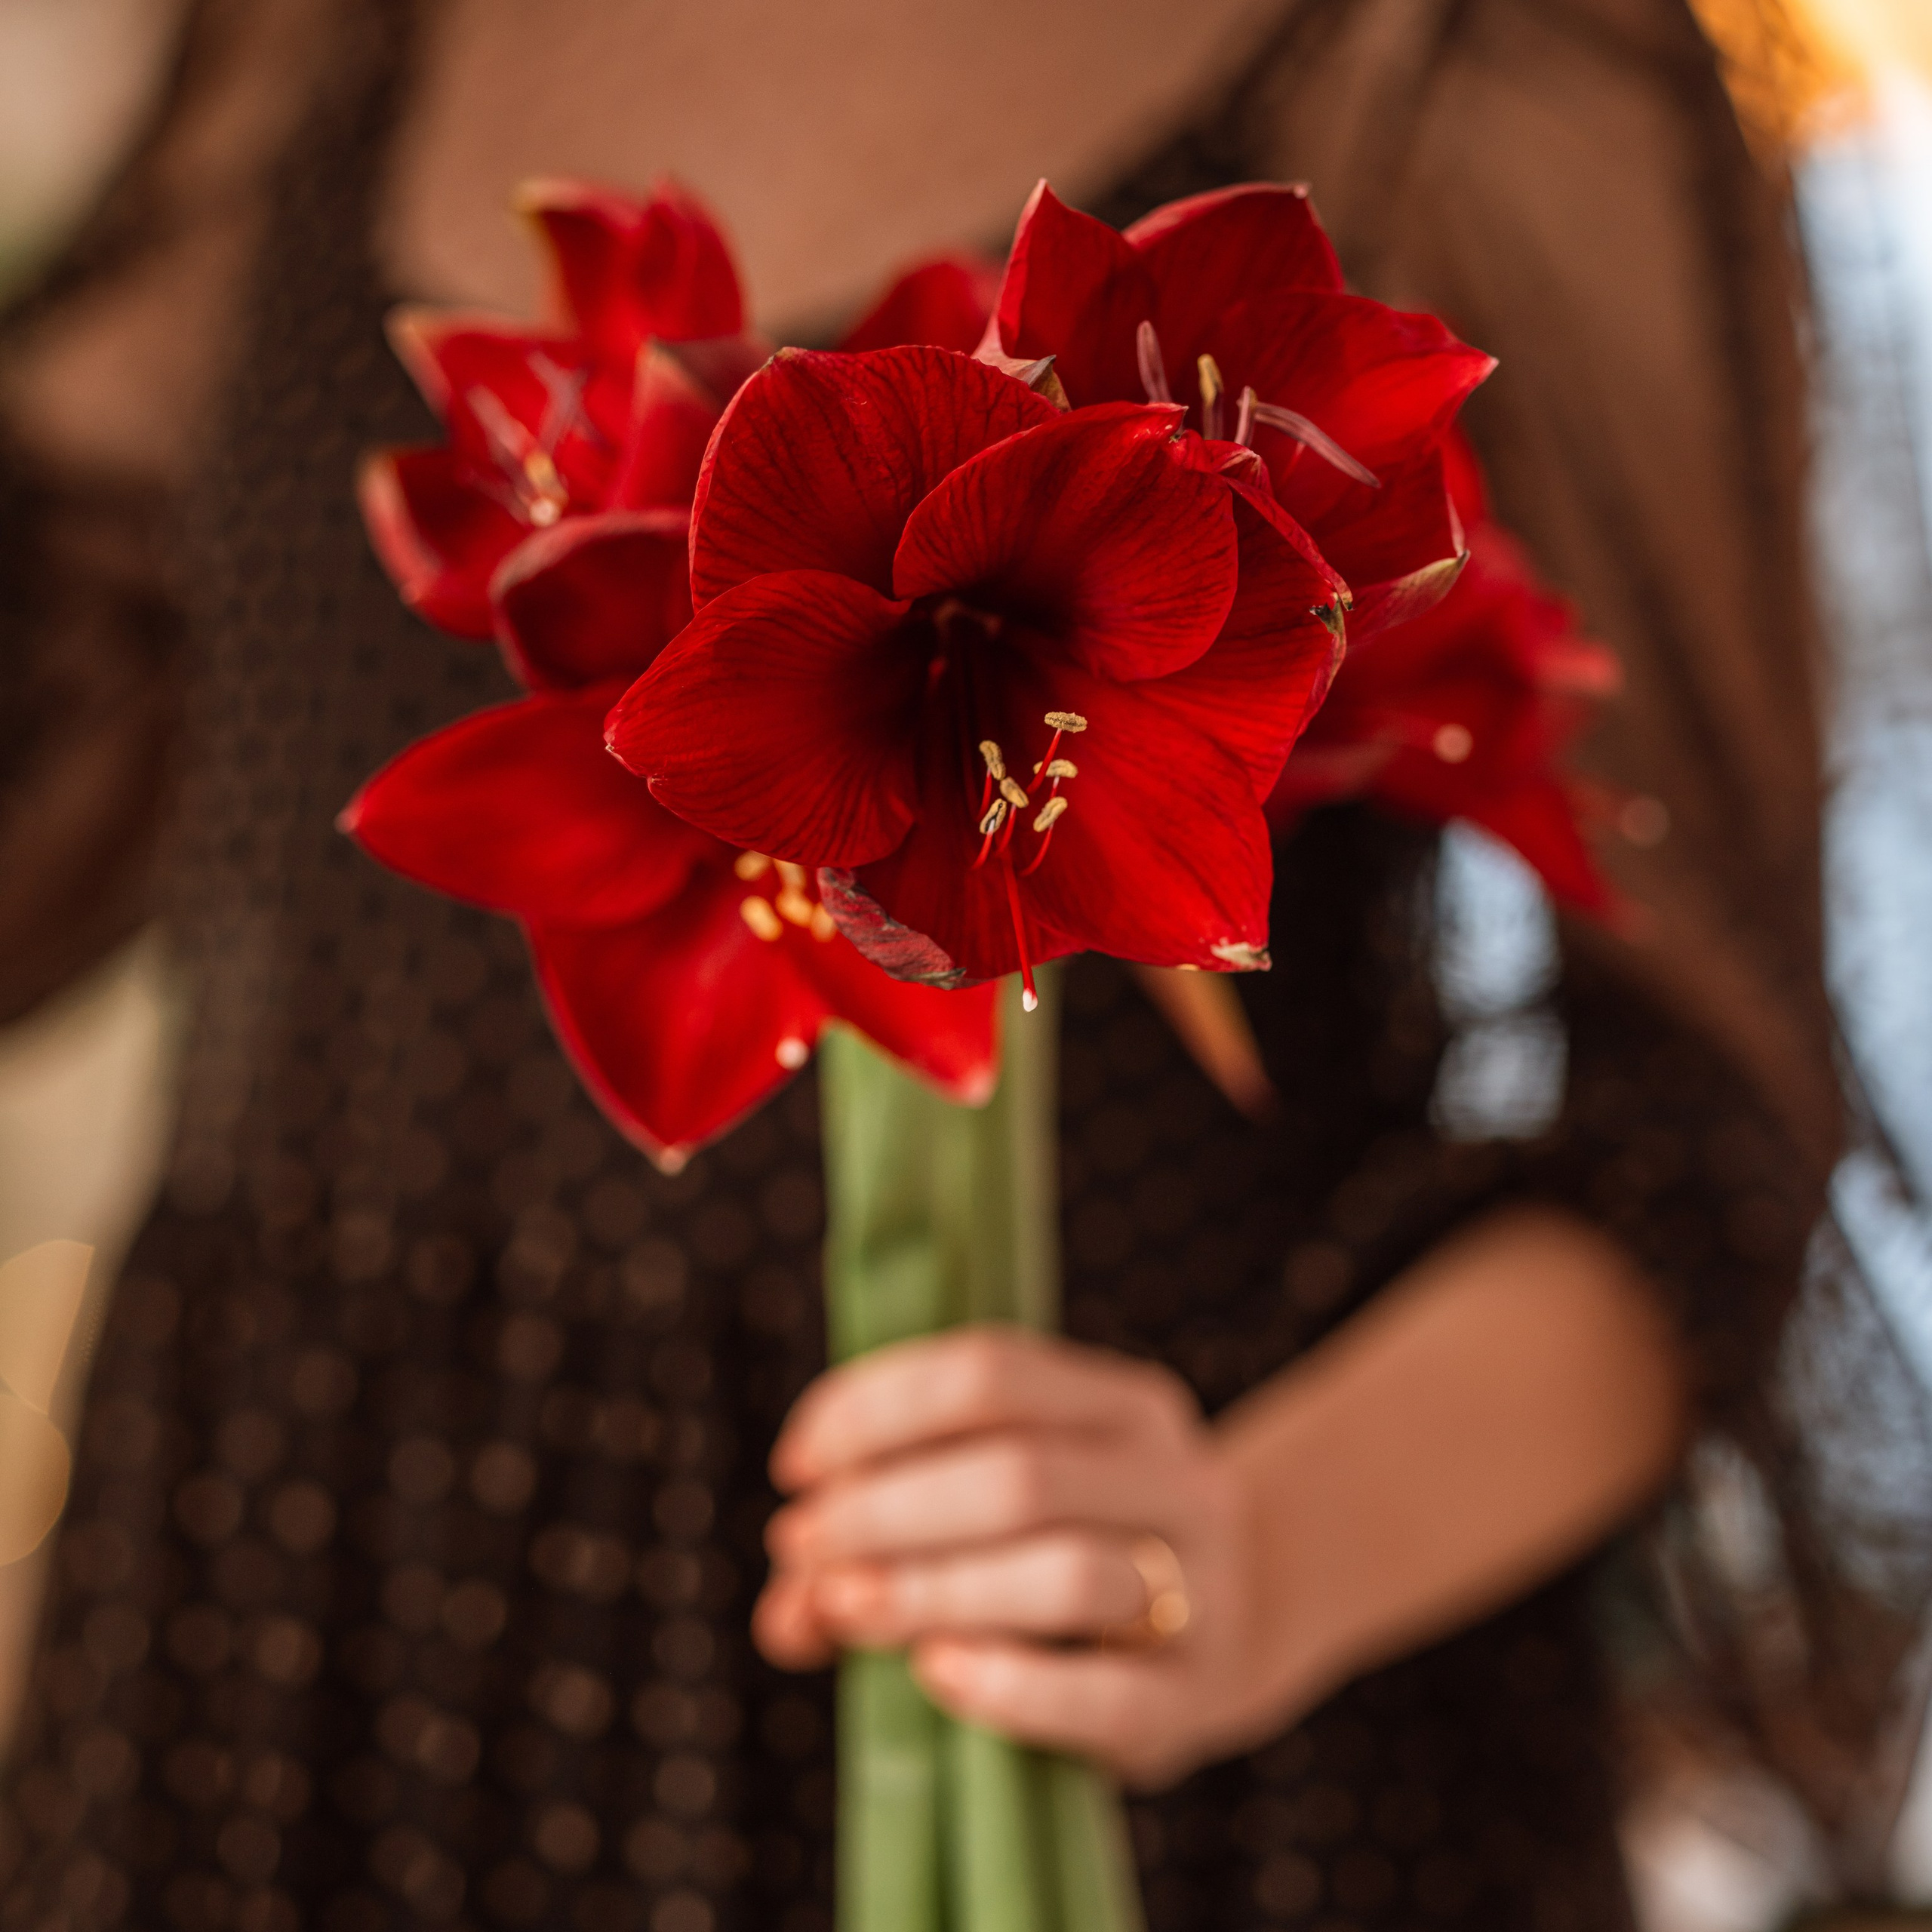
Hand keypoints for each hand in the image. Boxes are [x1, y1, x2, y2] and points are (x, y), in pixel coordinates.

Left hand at [752, 1325, 1299, 1787]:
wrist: (1230, 1635)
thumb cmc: (1070, 1555)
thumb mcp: (1001, 1513)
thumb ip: (883, 1539)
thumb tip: (785, 1606)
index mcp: (1124, 1404)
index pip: (991, 1372)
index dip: (877, 1408)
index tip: (795, 1463)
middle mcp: (1176, 1478)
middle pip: (1019, 1473)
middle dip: (886, 1507)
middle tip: (801, 1543)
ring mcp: (1203, 1589)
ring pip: (1063, 1572)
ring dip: (929, 1588)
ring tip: (842, 1606)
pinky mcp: (1196, 1698)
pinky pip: (1104, 1695)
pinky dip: (1006, 1685)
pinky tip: (933, 1675)